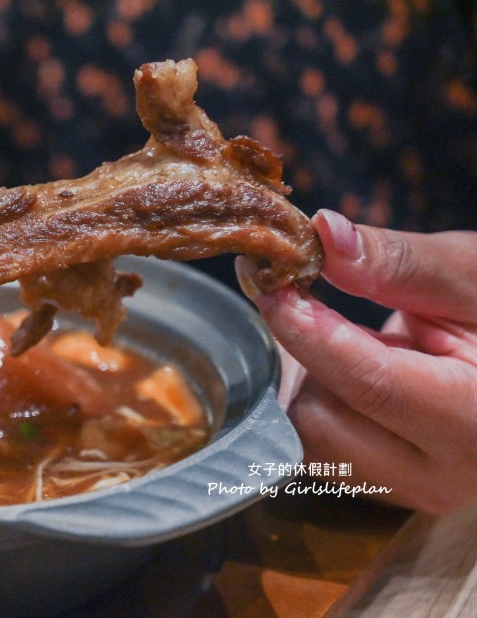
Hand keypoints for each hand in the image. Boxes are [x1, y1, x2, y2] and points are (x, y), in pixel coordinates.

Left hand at [241, 210, 476, 513]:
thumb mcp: (472, 275)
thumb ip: (399, 263)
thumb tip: (326, 235)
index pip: (370, 384)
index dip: (308, 330)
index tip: (269, 283)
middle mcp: (446, 475)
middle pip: (323, 421)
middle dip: (308, 356)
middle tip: (313, 300)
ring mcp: (415, 491)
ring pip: (309, 438)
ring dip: (311, 380)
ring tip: (358, 341)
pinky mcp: (388, 488)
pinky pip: (318, 449)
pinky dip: (318, 401)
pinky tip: (351, 372)